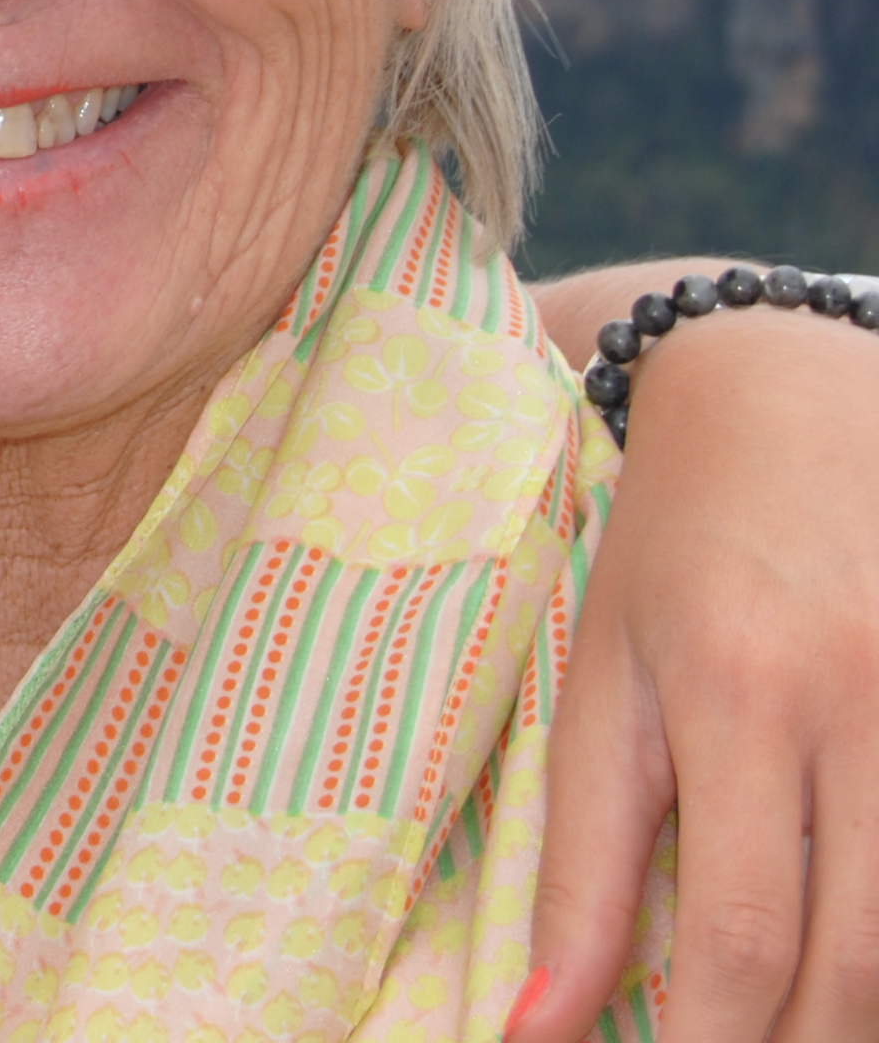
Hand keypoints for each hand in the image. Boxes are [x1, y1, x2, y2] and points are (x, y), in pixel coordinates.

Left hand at [514, 283, 878, 1041]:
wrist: (794, 399)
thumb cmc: (675, 549)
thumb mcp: (601, 680)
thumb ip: (579, 859)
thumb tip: (533, 1029)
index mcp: (741, 695)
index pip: (743, 934)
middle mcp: (866, 709)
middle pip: (857, 964)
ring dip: (859, 1013)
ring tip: (791, 1029)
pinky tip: (856, 973)